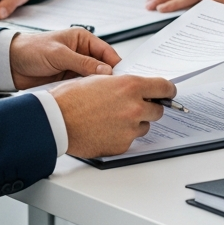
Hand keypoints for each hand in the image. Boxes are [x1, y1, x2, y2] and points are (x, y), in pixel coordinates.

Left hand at [8, 28, 120, 89]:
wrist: (8, 63)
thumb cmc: (31, 49)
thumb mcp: (59, 54)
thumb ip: (83, 63)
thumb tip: (106, 71)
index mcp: (83, 40)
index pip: (107, 52)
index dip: (116, 64)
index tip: (123, 78)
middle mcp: (81, 54)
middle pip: (102, 68)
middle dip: (107, 79)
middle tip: (114, 91)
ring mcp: (74, 69)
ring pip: (92, 80)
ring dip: (95, 88)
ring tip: (102, 98)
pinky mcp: (66, 82)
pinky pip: (81, 89)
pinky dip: (84, 94)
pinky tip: (88, 101)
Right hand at [50, 73, 176, 158]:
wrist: (55, 122)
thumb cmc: (71, 99)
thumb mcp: (99, 79)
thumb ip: (122, 83)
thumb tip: (134, 86)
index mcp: (130, 86)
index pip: (164, 87)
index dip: (167, 90)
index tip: (168, 92)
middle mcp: (135, 107)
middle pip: (158, 109)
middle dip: (150, 107)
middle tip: (134, 106)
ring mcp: (129, 128)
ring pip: (144, 126)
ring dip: (135, 122)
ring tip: (113, 118)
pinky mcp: (121, 145)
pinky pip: (130, 140)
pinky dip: (122, 136)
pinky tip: (106, 130)